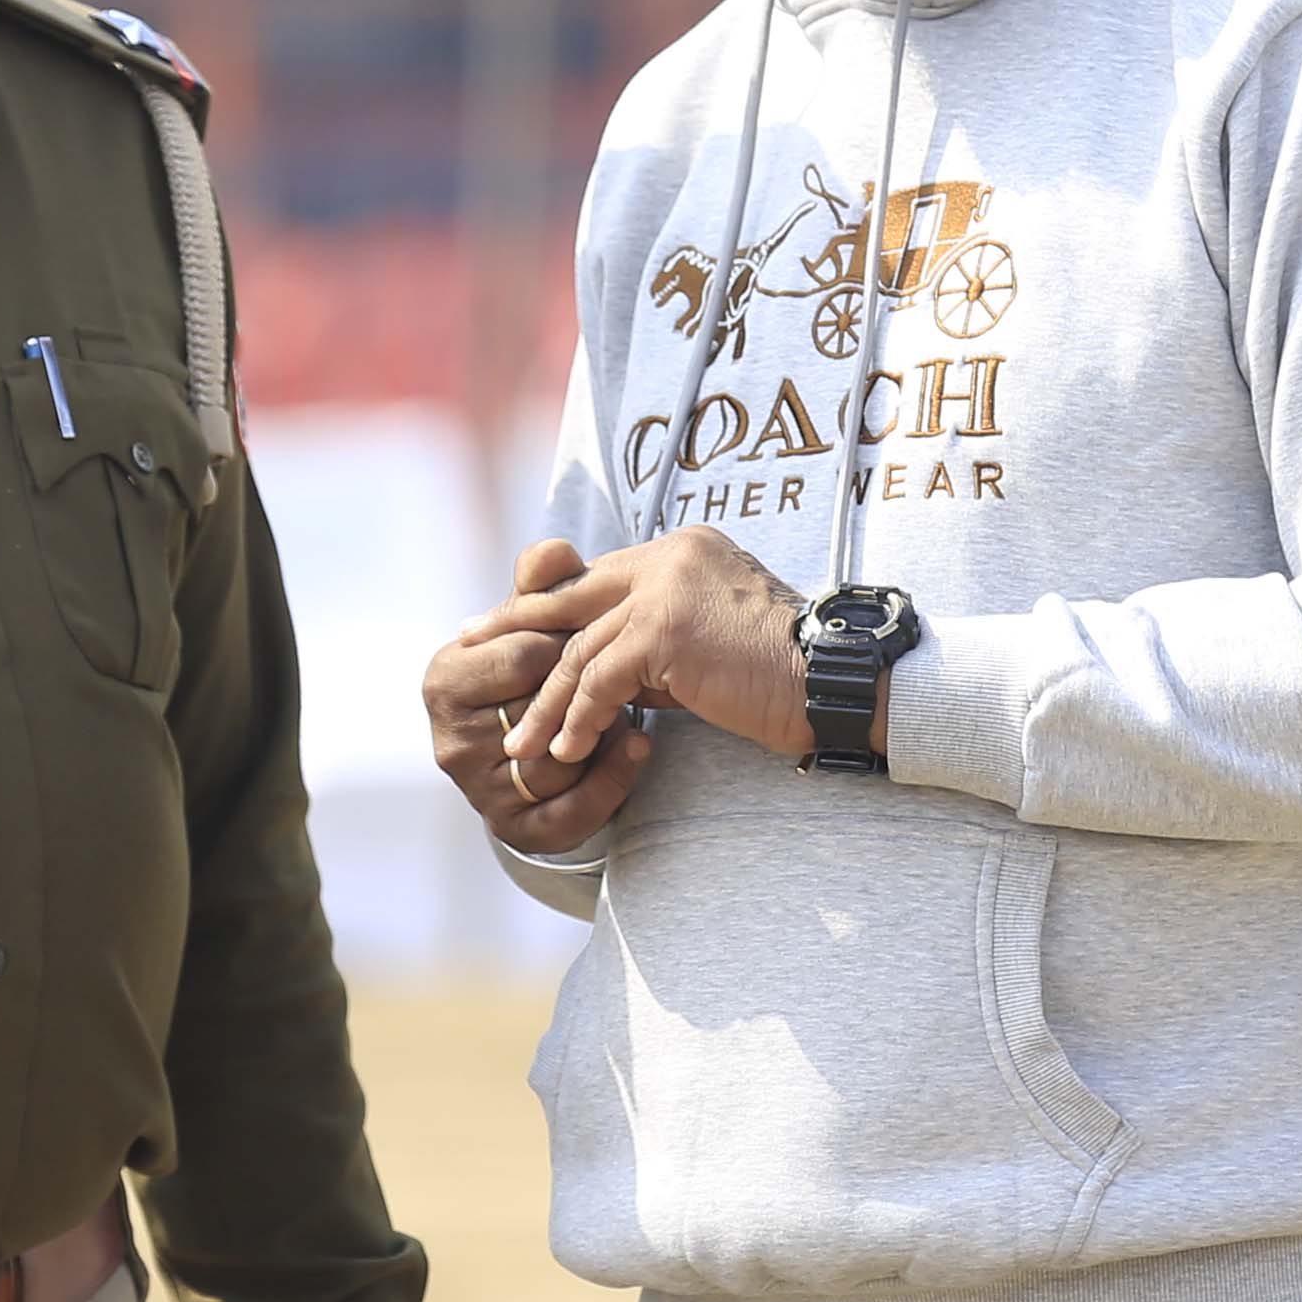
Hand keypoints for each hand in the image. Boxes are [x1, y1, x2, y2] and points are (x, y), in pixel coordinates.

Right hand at [427, 537, 652, 855]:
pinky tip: (639, 747)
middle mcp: (449, 740)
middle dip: (586, 690)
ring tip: (629, 708)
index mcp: (444, 678)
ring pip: (557, 763)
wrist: (538, 735)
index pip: (526, 654)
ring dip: (601, 735)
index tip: (599, 634)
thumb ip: (547, 580)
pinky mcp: (514, 831)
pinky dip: (613, 781)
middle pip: (541, 710)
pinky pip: (570, 812)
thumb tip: (556, 552)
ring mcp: (478, 791)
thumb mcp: (539, 617)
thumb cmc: (536, 662)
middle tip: (626, 671)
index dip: (572, 642)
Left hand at [501, 526, 814, 784]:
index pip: (598, 577)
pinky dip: (579, 719)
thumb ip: (658, 639)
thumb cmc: (782, 673)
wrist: (833, 682)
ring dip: (546, 704)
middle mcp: (670, 557)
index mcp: (682, 550)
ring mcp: (666, 588)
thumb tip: (604, 670)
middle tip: (468, 645)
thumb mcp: (709, 642)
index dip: (551, 605)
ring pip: (581, 649)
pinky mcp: (666, 628)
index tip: (508, 624)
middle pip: (573, 598)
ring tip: (520, 745)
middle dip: (515, 628)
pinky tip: (566, 751)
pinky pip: (601, 680)